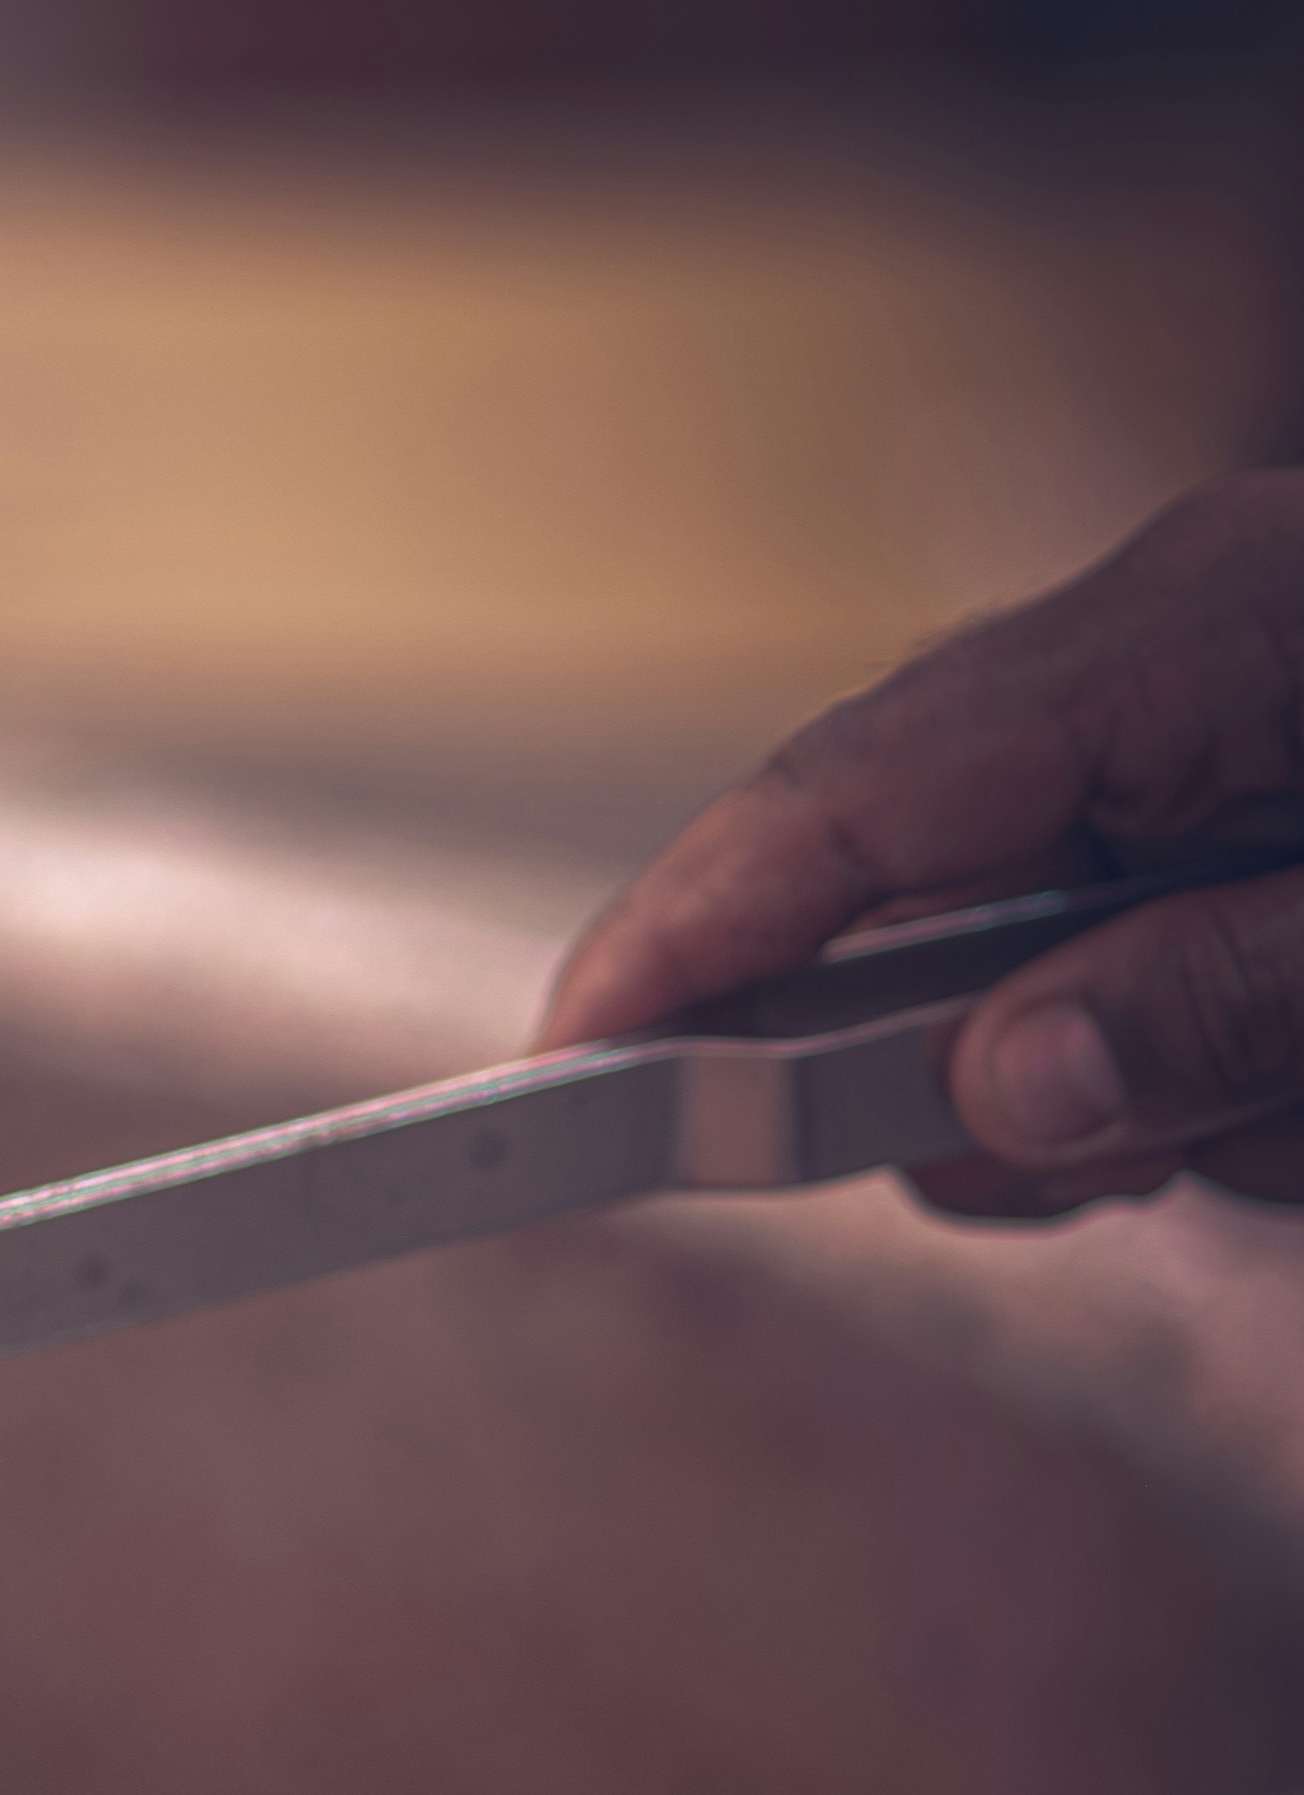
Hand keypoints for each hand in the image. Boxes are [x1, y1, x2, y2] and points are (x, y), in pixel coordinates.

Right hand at [539, 472, 1303, 1220]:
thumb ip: (1214, 1004)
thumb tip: (1001, 1090)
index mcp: (1202, 626)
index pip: (854, 788)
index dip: (681, 937)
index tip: (563, 1073)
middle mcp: (1172, 651)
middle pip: (915, 893)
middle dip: (955, 1074)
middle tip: (1074, 1167)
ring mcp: (1208, 720)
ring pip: (1030, 968)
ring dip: (1133, 1093)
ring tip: (1283, 1101)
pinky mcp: (1243, 787)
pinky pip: (1132, 966)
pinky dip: (1204, 1077)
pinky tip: (1290, 1083)